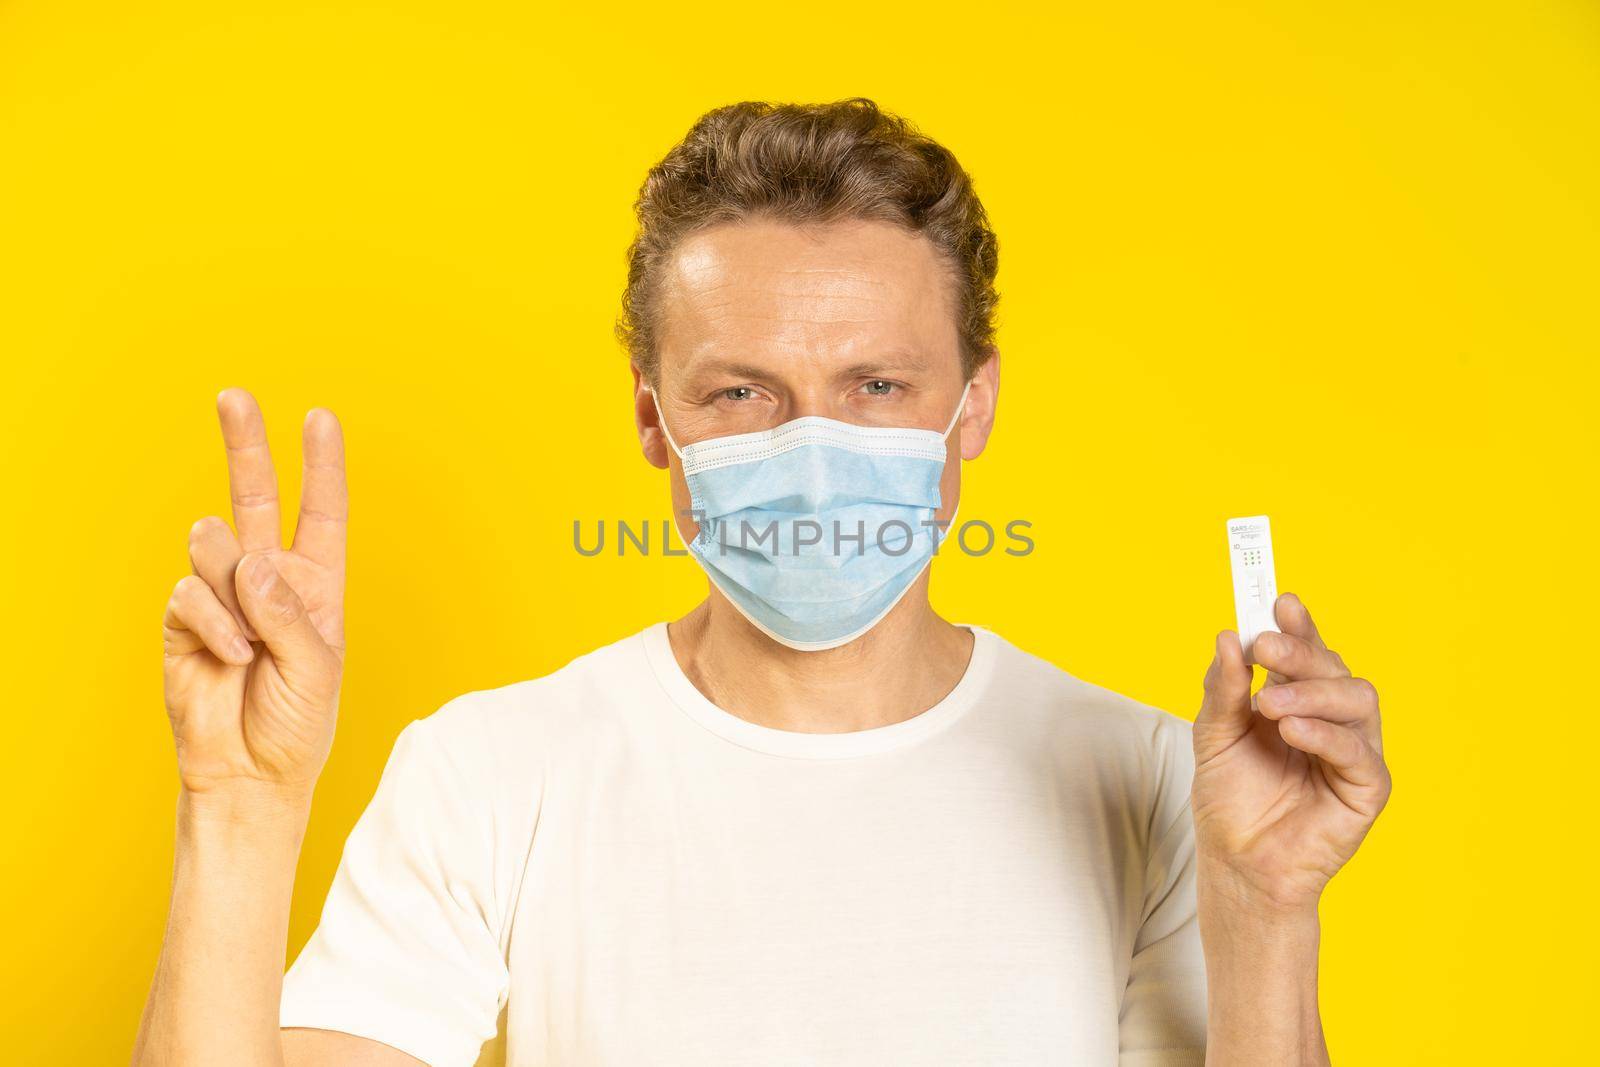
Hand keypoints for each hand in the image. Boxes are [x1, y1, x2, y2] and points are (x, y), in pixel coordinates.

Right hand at [161, 389, 346, 797]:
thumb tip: (253, 560)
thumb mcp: (316, 668)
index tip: (320, 418)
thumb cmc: (296, 723)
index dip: (321, 466)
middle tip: (234, 396)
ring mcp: (223, 594)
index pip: (321, 513)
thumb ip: (289, 613)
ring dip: (235, 591)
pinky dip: (214, 625)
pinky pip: (191, 592)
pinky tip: (230, 658)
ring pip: (216, 546)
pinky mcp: (184, 618)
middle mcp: (269, 579)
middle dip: (244, 444)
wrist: (249, 773)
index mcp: (315, 584)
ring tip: (252, 646)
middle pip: (256, 497)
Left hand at [1190, 594, 1390, 912]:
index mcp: (1297, 699)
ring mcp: (1354, 752)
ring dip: (1312, 691)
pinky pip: (1359, 752)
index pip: (1307, 652)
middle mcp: (1331, 719)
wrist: (1236, 864)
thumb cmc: (1230, 800)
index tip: (1279, 599)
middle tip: (1266, 646)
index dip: (1299, 624)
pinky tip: (1292, 731)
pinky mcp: (1367, 790)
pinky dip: (1326, 734)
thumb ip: (1223, 690)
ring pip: (1358, 698)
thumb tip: (1229, 638)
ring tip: (1269, 702)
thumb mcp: (1214, 735)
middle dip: (1302, 650)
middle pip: (1335, 667)